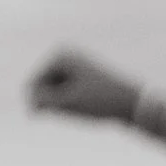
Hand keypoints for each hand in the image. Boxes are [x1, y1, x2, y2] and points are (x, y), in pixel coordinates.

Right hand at [27, 49, 144, 125]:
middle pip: (43, 87)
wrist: (134, 101)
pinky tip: (85, 107)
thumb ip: (43, 102)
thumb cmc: (101, 100)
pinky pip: (65, 93)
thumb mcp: (68, 103)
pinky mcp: (82, 75)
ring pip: (54, 92)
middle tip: (77, 109)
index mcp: (60, 54)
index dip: (41, 103)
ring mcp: (74, 63)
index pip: (33, 84)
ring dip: (61, 105)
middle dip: (54, 103)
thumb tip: (31, 102)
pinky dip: (69, 104)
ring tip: (82, 107)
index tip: (62, 111)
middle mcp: (66, 54)